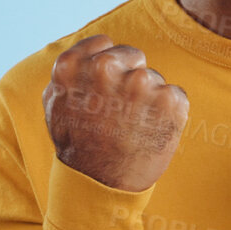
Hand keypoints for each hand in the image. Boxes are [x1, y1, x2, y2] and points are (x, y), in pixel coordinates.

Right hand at [43, 34, 188, 191]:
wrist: (101, 186)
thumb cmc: (78, 145)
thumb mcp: (55, 104)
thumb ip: (69, 72)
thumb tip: (88, 51)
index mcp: (73, 65)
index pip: (104, 43)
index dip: (108, 66)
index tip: (106, 88)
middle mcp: (105, 68)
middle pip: (133, 56)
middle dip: (130, 78)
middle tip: (121, 112)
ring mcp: (140, 83)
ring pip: (153, 79)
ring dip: (149, 98)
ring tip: (133, 127)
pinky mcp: (169, 100)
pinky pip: (174, 95)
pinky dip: (169, 112)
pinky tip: (152, 131)